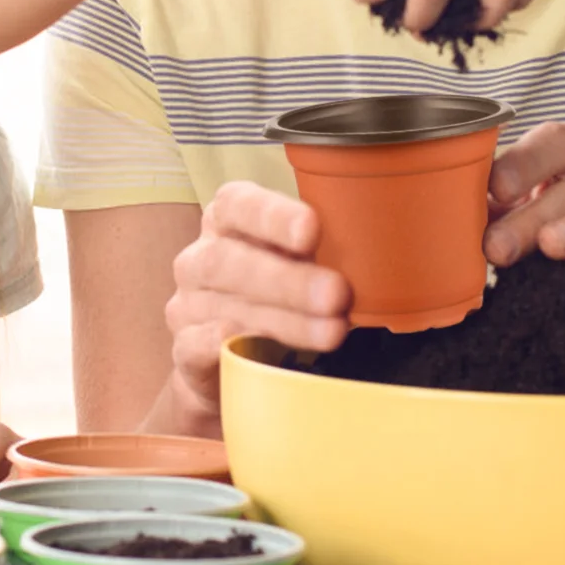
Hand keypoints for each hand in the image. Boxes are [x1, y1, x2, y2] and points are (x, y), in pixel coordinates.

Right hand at [163, 181, 351, 427]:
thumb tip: (382, 252)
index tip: (312, 230)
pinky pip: (196, 346)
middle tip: (336, 294)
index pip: (240, 204)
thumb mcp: (297, 262)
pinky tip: (260, 350)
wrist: (227, 359)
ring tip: (332, 331)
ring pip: (225, 306)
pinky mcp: (182, 350)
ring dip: (283, 319)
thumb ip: (323, 250)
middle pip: (232, 260)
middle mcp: (201, 257)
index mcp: (227, 220)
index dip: (274, 216)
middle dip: (289, 279)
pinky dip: (226, 345)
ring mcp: (188, 304)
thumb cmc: (275, 295)